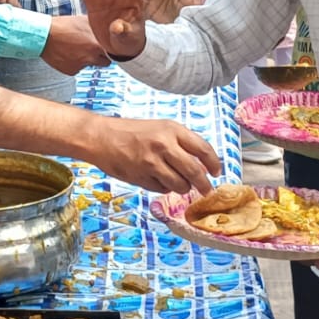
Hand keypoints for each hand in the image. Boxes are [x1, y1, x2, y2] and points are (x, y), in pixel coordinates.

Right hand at [41, 13, 109, 73]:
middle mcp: (91, 58)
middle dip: (102, 57)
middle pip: (105, 63)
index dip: (112, 50)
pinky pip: (78, 68)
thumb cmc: (63, 26)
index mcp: (97, 45)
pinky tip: (68, 53)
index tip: (109, 48)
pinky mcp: (71, 71)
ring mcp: (81, 66)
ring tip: (77, 48)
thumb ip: (98, 27)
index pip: (114, 54)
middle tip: (93, 49)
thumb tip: (107, 28)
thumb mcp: (84, 21)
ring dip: (88, 59)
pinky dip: (75, 63)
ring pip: (90, 65)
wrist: (44, 35)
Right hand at [87, 117, 219, 192]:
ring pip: (181, 185)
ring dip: (184, 188)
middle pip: (195, 172)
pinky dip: (165, 188)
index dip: (214, 163)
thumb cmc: (132, 132)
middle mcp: (164, 145)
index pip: (203, 149)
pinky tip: (159, 180)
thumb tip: (202, 163)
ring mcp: (153, 163)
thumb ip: (181, 143)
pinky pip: (163, 189)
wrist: (101, 138)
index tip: (216, 172)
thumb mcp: (160, 128)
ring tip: (179, 183)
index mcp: (172, 130)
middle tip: (207, 189)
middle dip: (204, 184)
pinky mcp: (142, 177)